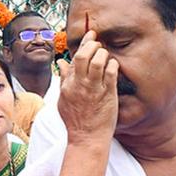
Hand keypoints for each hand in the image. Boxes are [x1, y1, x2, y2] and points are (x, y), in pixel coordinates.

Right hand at [58, 29, 118, 146]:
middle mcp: (79, 84)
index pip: (74, 58)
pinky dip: (113, 64)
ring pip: (98, 61)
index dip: (83, 44)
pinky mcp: (107, 94)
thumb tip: (61, 63)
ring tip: (105, 55)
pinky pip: (111, 72)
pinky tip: (114, 65)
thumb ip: (63, 80)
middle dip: (93, 44)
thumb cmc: (76, 122)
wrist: (86, 139)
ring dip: (103, 53)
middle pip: (84, 55)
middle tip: (99, 43)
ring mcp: (94, 89)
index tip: (90, 36)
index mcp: (68, 85)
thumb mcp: (63, 100)